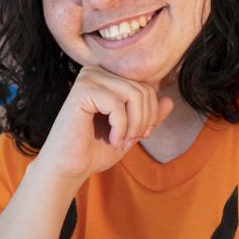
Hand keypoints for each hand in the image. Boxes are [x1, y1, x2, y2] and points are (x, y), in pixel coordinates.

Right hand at [35, 65, 172, 187]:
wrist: (68, 168)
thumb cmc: (95, 149)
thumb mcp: (130, 131)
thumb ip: (149, 116)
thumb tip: (170, 100)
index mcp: (108, 76)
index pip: (147, 85)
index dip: (151, 112)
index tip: (140, 134)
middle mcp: (98, 70)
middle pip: (143, 89)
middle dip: (144, 120)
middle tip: (131, 141)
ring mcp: (88, 77)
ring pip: (134, 94)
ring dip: (134, 125)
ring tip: (122, 142)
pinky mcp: (81, 90)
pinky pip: (117, 104)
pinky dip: (121, 127)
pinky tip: (113, 139)